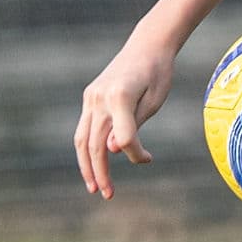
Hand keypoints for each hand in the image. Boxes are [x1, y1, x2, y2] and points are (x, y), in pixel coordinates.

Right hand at [74, 40, 175, 198]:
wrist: (147, 46)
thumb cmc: (158, 74)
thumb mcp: (154, 101)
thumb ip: (133, 127)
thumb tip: (111, 151)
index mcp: (121, 96)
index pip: (124, 138)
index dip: (136, 154)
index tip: (149, 158)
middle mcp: (100, 97)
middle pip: (95, 144)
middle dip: (101, 172)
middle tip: (108, 195)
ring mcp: (91, 97)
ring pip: (83, 139)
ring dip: (87, 166)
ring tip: (95, 187)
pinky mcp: (89, 97)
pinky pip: (84, 128)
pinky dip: (88, 148)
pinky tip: (94, 165)